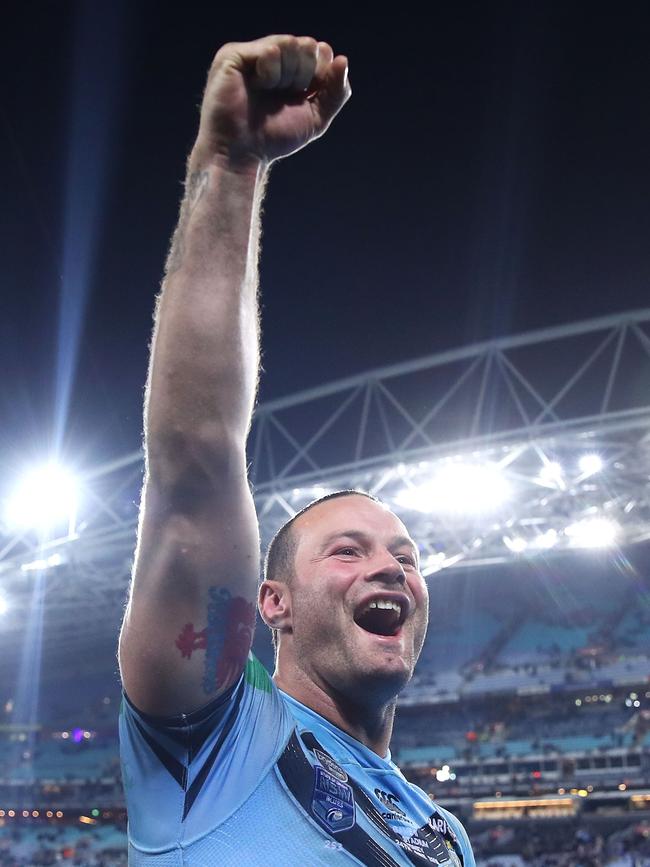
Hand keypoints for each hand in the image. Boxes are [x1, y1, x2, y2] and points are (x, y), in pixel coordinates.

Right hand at [192, 35, 350, 171]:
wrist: (242, 153)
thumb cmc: (274, 138)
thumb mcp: (316, 118)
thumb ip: (335, 92)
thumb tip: (343, 60)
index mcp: (290, 70)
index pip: (318, 51)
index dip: (322, 71)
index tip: (309, 93)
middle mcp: (271, 59)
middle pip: (307, 45)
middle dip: (305, 74)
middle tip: (287, 94)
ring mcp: (252, 55)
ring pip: (289, 43)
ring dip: (287, 75)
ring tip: (269, 92)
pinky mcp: (233, 55)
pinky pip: (270, 49)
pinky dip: (271, 73)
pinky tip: (257, 86)